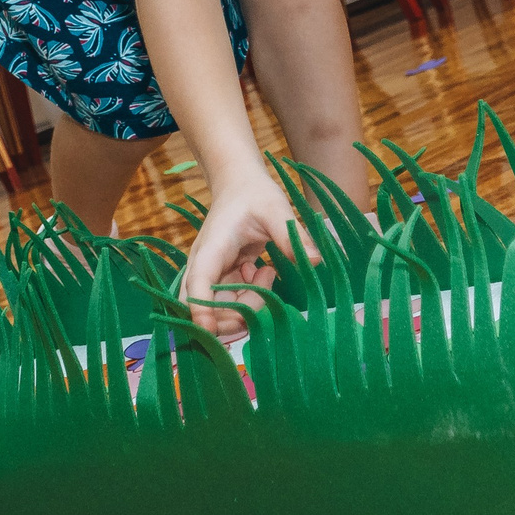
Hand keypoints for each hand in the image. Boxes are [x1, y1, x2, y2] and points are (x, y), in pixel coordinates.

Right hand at [179, 165, 306, 337]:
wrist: (241, 184)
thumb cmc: (255, 193)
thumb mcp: (275, 209)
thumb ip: (292, 235)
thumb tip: (317, 260)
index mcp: (211, 248)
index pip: (197, 286)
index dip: (200, 311)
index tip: (210, 331)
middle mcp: (203, 266)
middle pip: (203, 309)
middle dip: (233, 317)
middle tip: (265, 291)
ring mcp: (210, 275)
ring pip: (219, 310)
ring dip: (247, 305)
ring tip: (268, 273)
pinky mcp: (221, 279)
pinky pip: (231, 302)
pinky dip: (249, 297)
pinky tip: (263, 271)